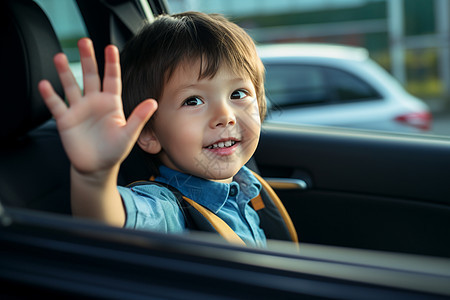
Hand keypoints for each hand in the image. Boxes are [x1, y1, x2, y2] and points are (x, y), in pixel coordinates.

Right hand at [39, 38, 156, 174]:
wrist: (97, 167)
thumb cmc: (114, 150)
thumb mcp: (129, 134)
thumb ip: (139, 117)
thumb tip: (153, 102)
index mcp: (111, 103)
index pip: (111, 79)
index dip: (111, 63)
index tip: (110, 47)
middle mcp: (94, 102)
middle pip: (90, 76)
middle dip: (87, 59)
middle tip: (84, 41)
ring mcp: (79, 109)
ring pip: (71, 86)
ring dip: (64, 72)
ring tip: (59, 56)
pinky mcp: (66, 120)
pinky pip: (57, 105)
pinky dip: (50, 96)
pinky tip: (45, 84)